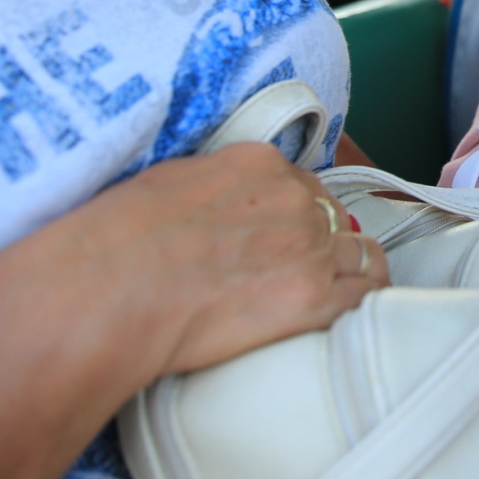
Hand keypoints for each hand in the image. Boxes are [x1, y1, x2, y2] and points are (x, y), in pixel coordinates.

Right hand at [74, 143, 388, 378]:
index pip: (298, 182)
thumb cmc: (120, 240)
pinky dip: (364, 303)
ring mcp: (309, 248)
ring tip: (334, 291)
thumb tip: (216, 204)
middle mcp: (294, 199)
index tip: (283, 232)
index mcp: (258, 164)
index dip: (294, 211)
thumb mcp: (167, 184)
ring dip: (348, 270)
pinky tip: (356, 314)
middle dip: (319, 240)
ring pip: (359, 253)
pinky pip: (365, 296)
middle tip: (296, 269)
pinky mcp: (314, 299)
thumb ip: (210, 188)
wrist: (112, 289)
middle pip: (331, 216)